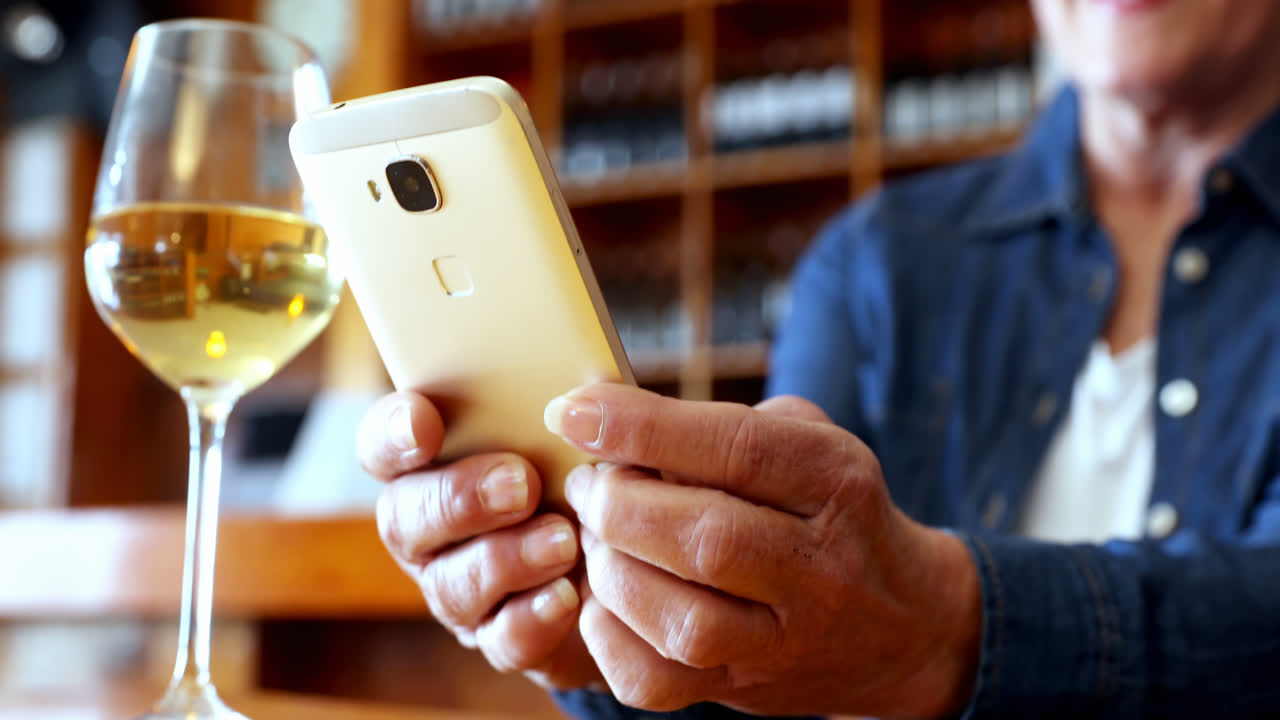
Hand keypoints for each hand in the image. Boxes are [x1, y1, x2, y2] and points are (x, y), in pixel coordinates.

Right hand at [358, 391, 601, 689]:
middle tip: (519, 483)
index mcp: (434, 462)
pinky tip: (567, 596)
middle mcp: (429, 529)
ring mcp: (458, 588)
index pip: (383, 443)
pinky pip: (501, 640)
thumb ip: (560, 409)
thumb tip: (582, 390)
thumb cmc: (592, 472)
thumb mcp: (578, 432)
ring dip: (506, 559)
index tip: (424, 423)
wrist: (634, 559)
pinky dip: (532, 619)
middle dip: (459, 499)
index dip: (393, 433)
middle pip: (405, 517)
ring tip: (563, 540)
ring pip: (451, 584)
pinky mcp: (502, 639)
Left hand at [544, 384, 981, 717]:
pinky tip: (607, 599)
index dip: (642, 428)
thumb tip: (599, 404)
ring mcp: (785, 640)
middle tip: (588, 483)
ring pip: (683, 620)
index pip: (735, 449)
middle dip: (619, 503)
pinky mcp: (745, 691)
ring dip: (612, 570)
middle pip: (706, 537)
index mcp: (834, 479)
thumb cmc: (825, 508)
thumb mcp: (801, 440)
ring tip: (597, 538)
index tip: (572, 410)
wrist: (900, 623)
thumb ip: (714, 422)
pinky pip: (657, 681)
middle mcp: (819, 566)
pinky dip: (609, 637)